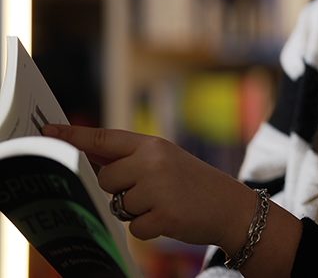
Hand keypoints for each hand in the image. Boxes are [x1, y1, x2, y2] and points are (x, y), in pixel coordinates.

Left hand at [41, 124, 253, 252]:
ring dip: (136, 211)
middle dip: (120, 190)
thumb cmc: (193, 183)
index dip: (73, 136)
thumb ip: (130, 158)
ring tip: (163, 204)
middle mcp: (153, 162)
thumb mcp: (165, 160)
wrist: (230, 206)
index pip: (104, 138)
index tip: (47, 130)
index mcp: (152, 145)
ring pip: (119, 206)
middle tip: (149, 191)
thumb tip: (88, 153)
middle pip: (105, 179)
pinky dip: (149, 228)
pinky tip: (169, 218)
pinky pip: (134, 228)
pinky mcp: (163, 216)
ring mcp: (158, 189)